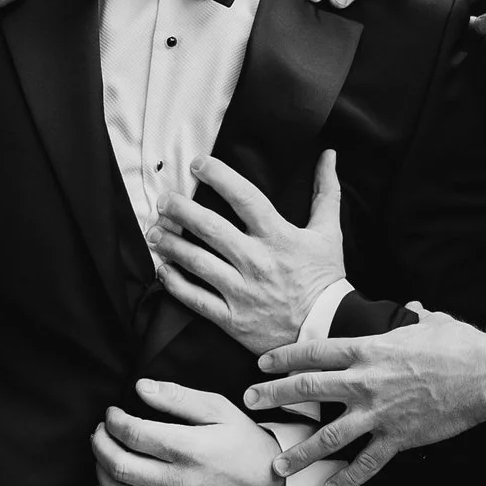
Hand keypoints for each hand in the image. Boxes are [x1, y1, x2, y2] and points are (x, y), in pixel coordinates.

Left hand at [92, 378, 288, 485]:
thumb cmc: (245, 445)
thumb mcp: (219, 409)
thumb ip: (178, 397)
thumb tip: (141, 388)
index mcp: (190, 449)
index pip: (133, 434)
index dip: (114, 420)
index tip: (113, 413)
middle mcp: (178, 482)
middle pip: (119, 465)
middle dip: (100, 443)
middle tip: (101, 431)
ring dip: (99, 472)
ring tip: (103, 455)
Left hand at [152, 149, 346, 356]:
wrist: (328, 329)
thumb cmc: (326, 278)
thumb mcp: (330, 233)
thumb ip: (326, 192)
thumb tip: (328, 156)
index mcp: (279, 237)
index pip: (244, 198)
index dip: (219, 177)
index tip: (198, 165)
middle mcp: (257, 262)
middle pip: (210, 228)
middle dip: (181, 210)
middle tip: (164, 201)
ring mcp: (242, 291)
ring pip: (197, 262)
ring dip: (171, 244)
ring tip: (154, 232)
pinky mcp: (233, 319)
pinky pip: (196, 299)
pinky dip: (175, 283)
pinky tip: (163, 270)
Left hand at [246, 312, 485, 485]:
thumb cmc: (460, 345)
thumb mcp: (429, 323)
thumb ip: (411, 319)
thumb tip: (413, 310)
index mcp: (368, 350)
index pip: (315, 352)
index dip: (284, 357)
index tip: (262, 363)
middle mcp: (365, 382)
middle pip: (308, 389)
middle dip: (274, 396)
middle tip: (250, 403)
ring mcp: (379, 413)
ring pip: (329, 436)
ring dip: (300, 452)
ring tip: (279, 465)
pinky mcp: (397, 438)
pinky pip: (366, 464)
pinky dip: (347, 479)